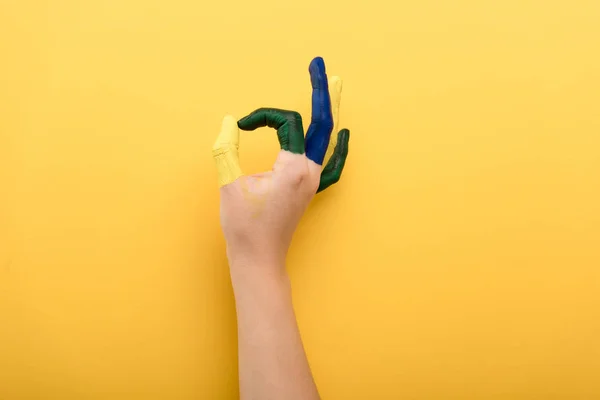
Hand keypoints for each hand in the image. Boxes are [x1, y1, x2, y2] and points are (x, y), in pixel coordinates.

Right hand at [212, 57, 349, 269]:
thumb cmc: (244, 226)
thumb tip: (230, 122)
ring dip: (330, 111)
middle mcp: (309, 171)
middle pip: (322, 121)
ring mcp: (313, 182)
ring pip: (328, 138)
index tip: (241, 126)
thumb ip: (226, 148)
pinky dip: (339, 148)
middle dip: (320, 91)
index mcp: (293, 167)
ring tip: (336, 86)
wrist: (258, 259)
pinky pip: (331, 165)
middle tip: (318, 65)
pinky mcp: (309, 191)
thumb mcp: (229, 183)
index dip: (262, 116)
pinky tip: (344, 138)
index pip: (286, 122)